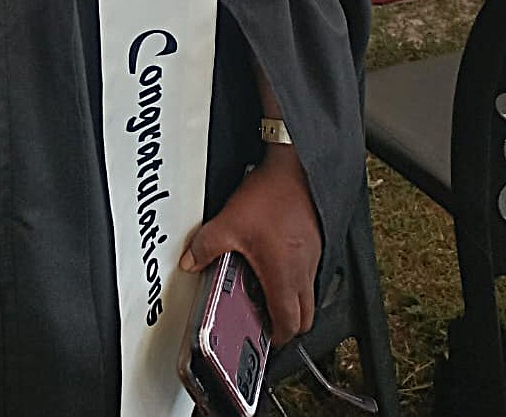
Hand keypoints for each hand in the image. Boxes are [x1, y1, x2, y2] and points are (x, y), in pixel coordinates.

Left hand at [180, 147, 321, 347]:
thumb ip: (206, 245)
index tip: (263, 337)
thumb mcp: (229, 223)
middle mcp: (303, 271)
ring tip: (266, 291)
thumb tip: (190, 262)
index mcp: (284, 275)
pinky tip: (274, 261)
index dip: (276, 337)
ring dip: (291, 300)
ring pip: (308, 293)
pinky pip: (309, 271)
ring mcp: (313, 256)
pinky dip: (294, 277)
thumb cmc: (271, 195)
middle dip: (287, 324)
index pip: (288, 324)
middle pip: (304, 317)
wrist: (294, 168)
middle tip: (267, 320)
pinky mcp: (315, 242)